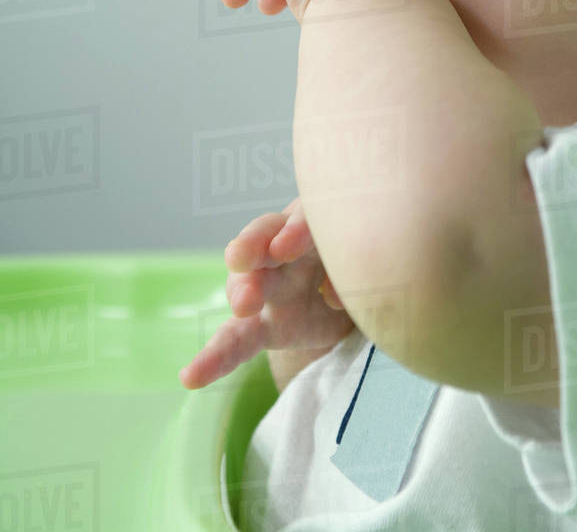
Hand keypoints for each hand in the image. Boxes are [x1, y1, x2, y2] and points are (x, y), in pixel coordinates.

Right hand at [178, 197, 354, 389]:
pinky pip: (234, 341)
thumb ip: (350, 275)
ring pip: (245, 283)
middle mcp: (283, 250)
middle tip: (242, 260)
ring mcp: (269, 287)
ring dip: (241, 290)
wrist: (358, 300)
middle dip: (252, 248)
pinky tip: (191, 377)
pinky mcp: (263, 326)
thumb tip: (335, 295)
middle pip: (262, 239)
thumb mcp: (366, 265)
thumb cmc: (361, 265)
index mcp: (313, 224)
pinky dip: (214, 359)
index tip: (285, 248)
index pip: (302, 219)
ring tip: (242, 305)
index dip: (294, 231)